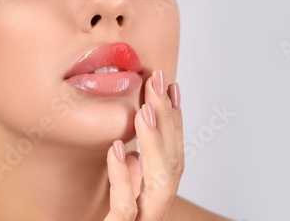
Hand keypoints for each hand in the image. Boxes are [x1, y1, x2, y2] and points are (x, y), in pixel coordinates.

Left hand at [104, 70, 183, 220]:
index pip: (173, 158)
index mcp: (152, 199)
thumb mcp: (113, 193)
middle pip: (172, 167)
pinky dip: (124, 177)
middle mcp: (153, 213)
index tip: (172, 88)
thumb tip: (133, 149)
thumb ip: (126, 175)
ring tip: (146, 110)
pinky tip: (119, 149)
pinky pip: (125, 209)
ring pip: (160, 186)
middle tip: (159, 83)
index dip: (176, 123)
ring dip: (155, 144)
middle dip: (169, 122)